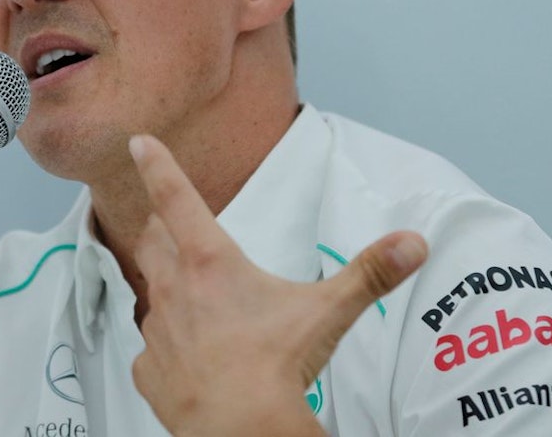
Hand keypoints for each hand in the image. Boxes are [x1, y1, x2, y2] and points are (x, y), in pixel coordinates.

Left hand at [128, 134, 426, 436]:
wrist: (240, 430)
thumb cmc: (276, 367)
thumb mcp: (327, 311)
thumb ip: (370, 274)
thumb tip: (412, 244)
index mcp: (209, 261)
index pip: (174, 197)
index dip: (155, 165)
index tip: (139, 143)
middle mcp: (174, 289)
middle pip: (151, 240)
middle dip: (158, 227)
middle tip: (169, 224)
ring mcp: (156, 331)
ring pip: (149, 294)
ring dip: (165, 288)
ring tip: (189, 297)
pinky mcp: (149, 371)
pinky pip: (151, 351)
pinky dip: (167, 347)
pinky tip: (190, 357)